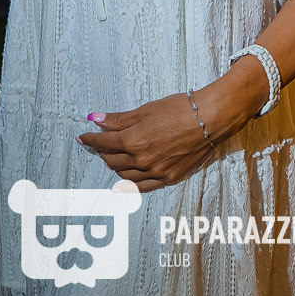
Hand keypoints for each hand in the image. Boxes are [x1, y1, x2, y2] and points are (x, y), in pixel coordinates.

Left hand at [78, 93, 222, 193]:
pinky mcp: (169, 178)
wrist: (211, 120)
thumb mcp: (146, 110)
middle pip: (113, 159)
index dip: (91, 139)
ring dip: (114, 166)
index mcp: (134, 141)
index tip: (83, 137)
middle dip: (101, 152)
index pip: (104, 143)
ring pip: (125, 174)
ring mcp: (155, 172)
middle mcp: (142, 160)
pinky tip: (120, 187)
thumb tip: (95, 119)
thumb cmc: (180, 109)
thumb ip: (119, 119)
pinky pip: (143, 187)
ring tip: (108, 159)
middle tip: (96, 146)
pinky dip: (129, 186)